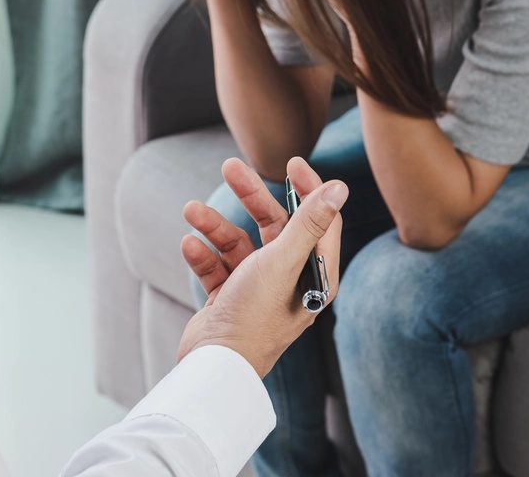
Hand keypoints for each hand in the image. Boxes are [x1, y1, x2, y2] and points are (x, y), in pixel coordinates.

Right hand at [178, 156, 346, 377]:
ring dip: (213, 225)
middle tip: (229, 166)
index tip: (288, 162)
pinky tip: (188, 245)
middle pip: (274, 224)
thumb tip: (339, 187)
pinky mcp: (229, 300)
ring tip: (190, 210)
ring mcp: (257, 290)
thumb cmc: (253, 316)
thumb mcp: (281, 261)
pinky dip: (203, 254)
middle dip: (250, 195)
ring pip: (239, 243)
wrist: (212, 366)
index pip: (319, 219)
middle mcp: (289, 280)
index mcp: (313, 274)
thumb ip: (308, 222)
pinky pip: (217, 266)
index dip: (306, 188)